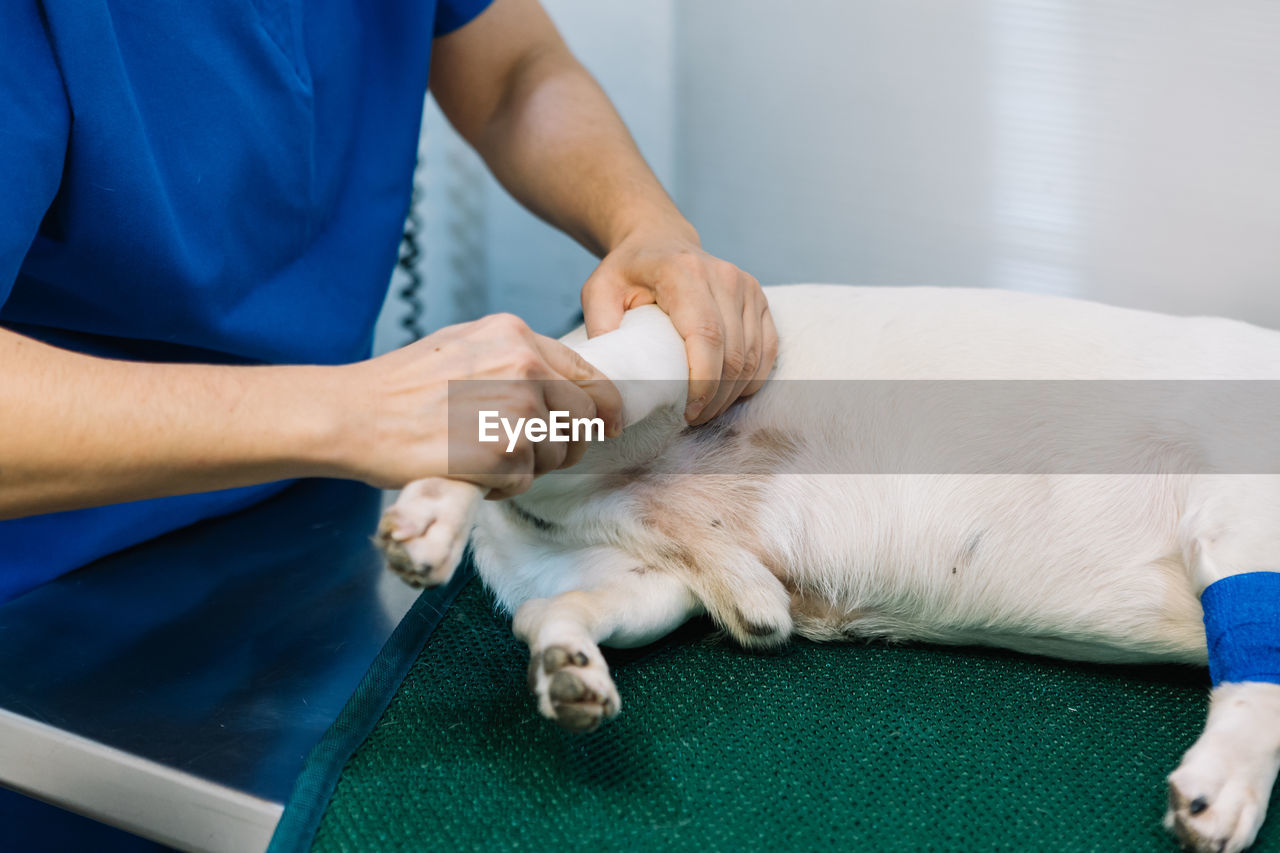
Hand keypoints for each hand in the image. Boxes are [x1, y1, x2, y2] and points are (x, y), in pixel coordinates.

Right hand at [337, 314, 622, 497]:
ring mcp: (515, 409)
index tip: (606, 426)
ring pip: (558, 454)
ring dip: (530, 468)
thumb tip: (563, 384)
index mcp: (516, 336)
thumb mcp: (463, 345)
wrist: (353, 414)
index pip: (588, 374)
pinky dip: (503, 487)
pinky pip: (526, 482)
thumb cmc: (401, 386)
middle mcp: (524, 366)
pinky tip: (472, 473)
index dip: (603, 406)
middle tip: (531, 456)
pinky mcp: (501, 452)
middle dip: (567, 444)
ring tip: (486, 458)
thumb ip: (515, 358)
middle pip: (584, 419)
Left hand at [580, 228, 777, 424]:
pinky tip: (728, 395)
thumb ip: (601, 328)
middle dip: (716, 397)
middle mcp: (724, 276)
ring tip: (706, 411)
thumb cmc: (627, 271)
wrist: (660, 241)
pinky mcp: (760, 300)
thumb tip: (612, 377)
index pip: (706, 335)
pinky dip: (750, 380)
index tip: (688, 411)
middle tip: (692, 419)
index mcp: (684, 273)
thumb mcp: (599, 291)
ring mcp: (748, 287)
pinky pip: (767, 351)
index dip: (703, 381)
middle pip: (734, 353)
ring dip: (733, 394)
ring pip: (753, 357)